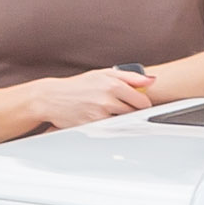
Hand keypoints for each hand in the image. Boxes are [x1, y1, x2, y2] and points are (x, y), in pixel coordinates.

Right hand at [21, 67, 154, 134]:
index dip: (144, 105)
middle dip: (133, 113)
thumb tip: (151, 81)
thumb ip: (130, 76)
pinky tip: (102, 121)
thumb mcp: (104, 74)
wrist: (52, 98)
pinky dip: (110, 128)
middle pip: (135, 114)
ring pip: (123, 123)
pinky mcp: (92, 127)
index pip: (142, 100)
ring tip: (111, 114)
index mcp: (113, 84)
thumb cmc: (79, 86)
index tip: (141, 105)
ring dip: (122, 121)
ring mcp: (100, 115)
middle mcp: (107, 100)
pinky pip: (110, 131)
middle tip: (125, 110)